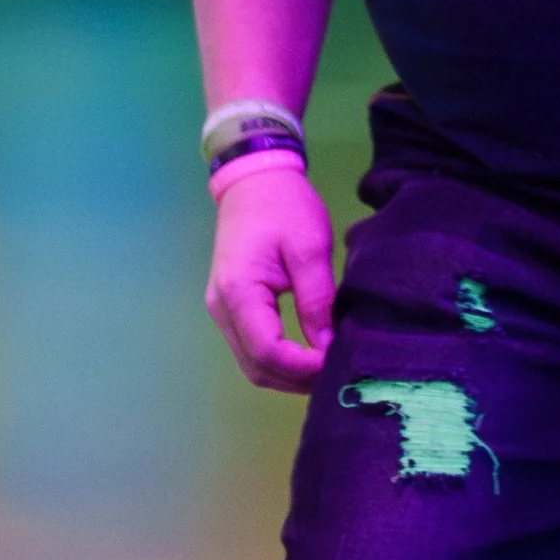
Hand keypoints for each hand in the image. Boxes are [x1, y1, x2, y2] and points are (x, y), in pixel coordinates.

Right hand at [205, 162, 334, 391]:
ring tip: (325, 369)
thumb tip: (329, 347)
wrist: (254, 180)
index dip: (304, 368)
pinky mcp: (229, 307)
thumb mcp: (310, 249)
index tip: (338, 364)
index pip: (268, 351)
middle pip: (256, 367)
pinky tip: (307, 357)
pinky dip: (278, 361)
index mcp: (239, 292)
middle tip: (337, 374)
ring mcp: (221, 310)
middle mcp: (221, 308)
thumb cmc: (284, 207)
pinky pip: (251, 347)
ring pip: (251, 363)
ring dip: (287, 375)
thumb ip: (317, 300)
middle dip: (296, 379)